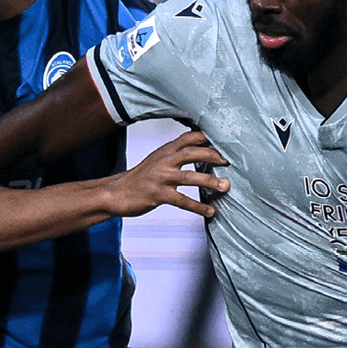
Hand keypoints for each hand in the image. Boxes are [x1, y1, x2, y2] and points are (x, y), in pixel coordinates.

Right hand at [105, 130, 230, 217]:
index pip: (189, 137)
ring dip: (210, 181)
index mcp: (166, 150)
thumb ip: (176, 154)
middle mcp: (164, 161)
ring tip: (225, 186)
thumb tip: (201, 151)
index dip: (208, 136)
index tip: (226, 139)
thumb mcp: (158, 160)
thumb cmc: (141, 178)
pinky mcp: (158, 195)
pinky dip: (198, 206)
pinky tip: (210, 211)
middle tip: (229, 161)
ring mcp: (161, 178)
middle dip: (213, 155)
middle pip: (193, 152)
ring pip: (190, 177)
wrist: (117, 193)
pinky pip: (182, 201)